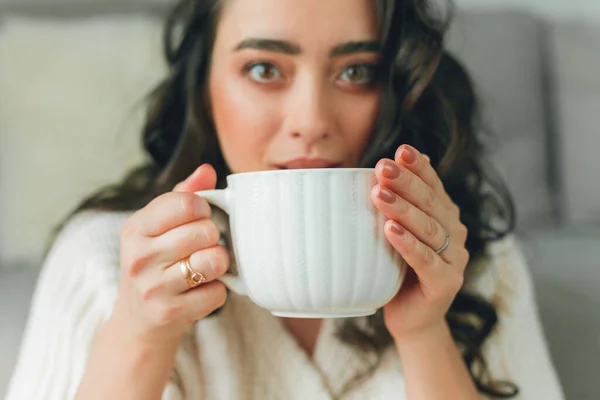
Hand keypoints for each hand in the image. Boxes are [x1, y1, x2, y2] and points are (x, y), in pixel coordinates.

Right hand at [115, 164, 228, 346]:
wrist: (138, 321)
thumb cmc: (155, 263)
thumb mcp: (158, 227)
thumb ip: (183, 195)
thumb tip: (207, 170)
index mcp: (135, 228)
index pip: (186, 203)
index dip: (204, 208)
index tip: (201, 218)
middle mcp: (139, 257)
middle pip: (204, 231)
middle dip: (214, 237)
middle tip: (205, 246)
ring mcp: (152, 287)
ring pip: (213, 261)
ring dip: (219, 263)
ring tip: (207, 266)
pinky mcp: (169, 313)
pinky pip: (217, 293)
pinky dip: (217, 291)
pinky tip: (202, 290)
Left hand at [370, 145, 469, 341]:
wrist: (411, 318)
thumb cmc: (396, 270)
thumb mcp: (393, 235)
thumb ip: (390, 209)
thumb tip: (370, 175)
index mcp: (443, 215)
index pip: (432, 184)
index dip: (418, 167)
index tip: (399, 150)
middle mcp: (454, 232)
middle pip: (430, 201)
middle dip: (406, 181)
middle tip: (383, 166)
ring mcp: (454, 258)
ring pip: (428, 227)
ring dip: (403, 208)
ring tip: (379, 194)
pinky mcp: (446, 283)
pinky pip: (426, 260)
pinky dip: (408, 244)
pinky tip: (391, 230)